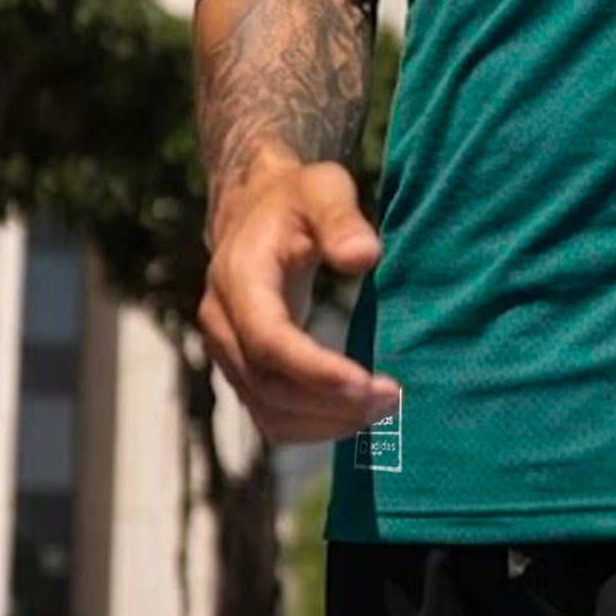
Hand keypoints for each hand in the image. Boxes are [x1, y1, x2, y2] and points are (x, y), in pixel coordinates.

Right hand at [197, 158, 400, 443]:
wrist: (255, 207)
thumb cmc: (297, 196)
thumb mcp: (323, 189)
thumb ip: (341, 219)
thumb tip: (365, 256)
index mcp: (239, 278)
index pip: (268, 341)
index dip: (314, 370)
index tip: (366, 383)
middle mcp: (221, 322)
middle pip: (268, 386)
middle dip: (331, 403)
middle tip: (393, 399)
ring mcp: (226, 350)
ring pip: (268, 412)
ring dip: (325, 423)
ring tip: (384, 410)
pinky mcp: (242, 368)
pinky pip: (270, 414)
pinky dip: (313, 425)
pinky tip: (357, 414)